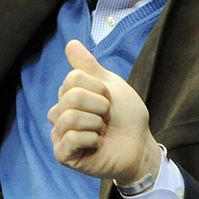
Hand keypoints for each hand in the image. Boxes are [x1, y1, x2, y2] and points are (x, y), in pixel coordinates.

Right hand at [48, 40, 160, 184]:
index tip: (109, 99)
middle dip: (100, 106)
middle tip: (107, 117)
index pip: (73, 78)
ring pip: (71, 117)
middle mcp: (59, 114)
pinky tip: (97, 144)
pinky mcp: (63, 155)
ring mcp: (59, 135)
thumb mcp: (110, 84)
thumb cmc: (125, 116)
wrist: (140, 144)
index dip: (99, 88)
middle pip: (72, 96)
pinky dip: (92, 139)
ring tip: (102, 131)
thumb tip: (71, 43)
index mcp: (67, 96)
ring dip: (96, 123)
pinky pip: (71, 138)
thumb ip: (88, 66)